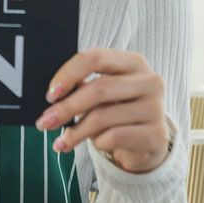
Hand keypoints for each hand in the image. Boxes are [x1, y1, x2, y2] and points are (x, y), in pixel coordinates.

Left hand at [35, 48, 168, 173]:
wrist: (146, 139)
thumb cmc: (117, 108)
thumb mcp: (101, 92)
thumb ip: (81, 86)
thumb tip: (52, 96)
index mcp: (132, 62)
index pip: (96, 57)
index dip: (69, 74)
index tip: (50, 94)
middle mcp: (149, 81)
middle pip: (99, 88)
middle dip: (67, 107)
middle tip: (45, 121)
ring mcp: (156, 108)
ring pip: (104, 116)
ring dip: (77, 131)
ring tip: (61, 141)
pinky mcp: (157, 135)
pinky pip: (115, 137)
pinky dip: (98, 142)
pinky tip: (95, 144)